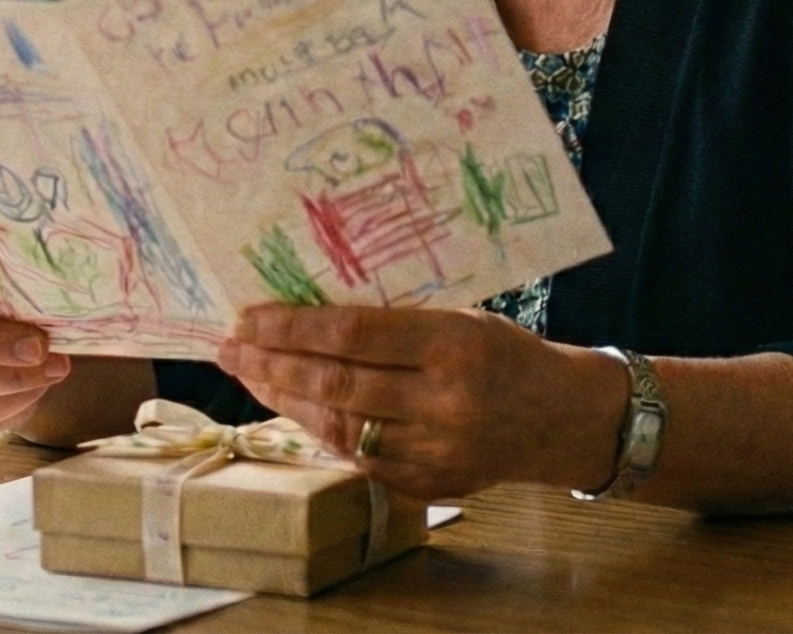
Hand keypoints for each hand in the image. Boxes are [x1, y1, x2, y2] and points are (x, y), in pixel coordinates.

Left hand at [216, 305, 625, 501]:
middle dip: (273, 365)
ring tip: (251, 376)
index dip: (291, 327)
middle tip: (229, 348)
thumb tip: (311, 309)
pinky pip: (362, 457)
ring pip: (341, 426)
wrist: (562, 417)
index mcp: (453, 344)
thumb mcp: (460, 316)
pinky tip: (295, 408)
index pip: (353, 335)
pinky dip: (323, 431)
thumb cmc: (505, 353)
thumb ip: (396, 319)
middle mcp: (445, 401)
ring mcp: (438, 449)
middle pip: (337, 384)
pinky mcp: (432, 483)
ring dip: (286, 400)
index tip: (247, 318)